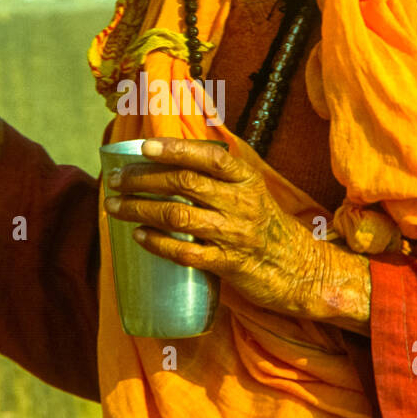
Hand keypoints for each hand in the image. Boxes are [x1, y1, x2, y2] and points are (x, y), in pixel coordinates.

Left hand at [104, 136, 348, 319]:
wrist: (302, 270)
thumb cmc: (267, 227)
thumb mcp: (252, 193)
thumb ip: (220, 177)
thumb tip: (173, 160)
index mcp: (247, 180)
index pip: (209, 157)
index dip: (175, 149)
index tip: (144, 147)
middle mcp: (241, 203)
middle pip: (184, 184)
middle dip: (143, 180)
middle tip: (116, 180)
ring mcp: (234, 235)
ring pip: (178, 217)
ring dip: (140, 210)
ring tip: (114, 207)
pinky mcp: (228, 265)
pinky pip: (186, 253)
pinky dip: (158, 244)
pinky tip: (139, 238)